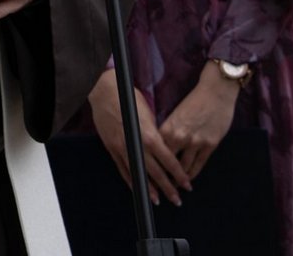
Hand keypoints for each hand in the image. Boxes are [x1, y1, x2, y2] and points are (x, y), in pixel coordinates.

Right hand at [87, 69, 191, 206]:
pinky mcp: (112, 148)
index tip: (186, 184)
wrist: (105, 92)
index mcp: (150, 136)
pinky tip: (137, 188)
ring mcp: (123, 149)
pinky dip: (131, 180)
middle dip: (168, 187)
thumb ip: (156, 132)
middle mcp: (137, 146)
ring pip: (139, 174)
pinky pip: (123, 169)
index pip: (169, 161)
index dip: (179, 174)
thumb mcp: (149, 114)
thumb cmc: (129, 98)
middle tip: (177, 199)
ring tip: (158, 200)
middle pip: (156, 172)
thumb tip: (163, 145)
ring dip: (149, 189)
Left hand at [158, 62, 239, 180]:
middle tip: (158, 190)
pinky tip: (188, 181)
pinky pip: (199, 165)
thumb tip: (158, 144)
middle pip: (167, 164)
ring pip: (184, 168)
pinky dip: (192, 174)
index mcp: (167, 128)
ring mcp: (196, 143)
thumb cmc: (194, 100)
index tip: (145, 176)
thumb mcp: (175, 115)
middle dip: (163, 178)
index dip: (149, 165)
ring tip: (174, 189)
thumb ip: (167, 130)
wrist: (215, 92)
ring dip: (178, 180)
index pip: (155, 152)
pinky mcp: (210, 145)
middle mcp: (180, 137)